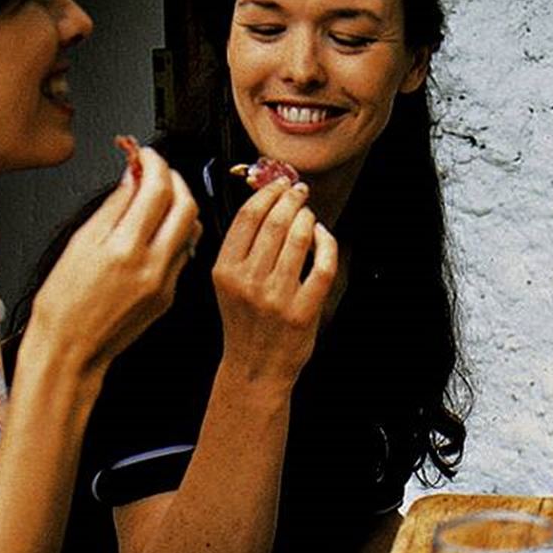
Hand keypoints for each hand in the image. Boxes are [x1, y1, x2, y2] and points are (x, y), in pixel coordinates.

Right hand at [29, 147, 201, 374]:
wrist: (69, 351)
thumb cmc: (63, 305)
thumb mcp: (79, 244)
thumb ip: (112, 207)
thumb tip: (131, 179)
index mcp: (125, 249)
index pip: (157, 189)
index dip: (155, 163)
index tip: (146, 155)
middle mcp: (151, 265)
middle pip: (186, 205)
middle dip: (175, 179)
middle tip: (157, 171)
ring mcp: (165, 283)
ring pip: (191, 229)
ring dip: (180, 204)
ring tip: (158, 198)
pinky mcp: (168, 296)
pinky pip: (183, 253)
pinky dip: (175, 233)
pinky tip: (156, 231)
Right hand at [212, 178, 337, 385]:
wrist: (254, 367)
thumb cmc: (243, 323)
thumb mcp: (225, 284)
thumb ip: (239, 248)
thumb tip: (264, 203)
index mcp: (225, 270)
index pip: (247, 217)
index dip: (267, 193)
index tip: (278, 184)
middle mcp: (249, 281)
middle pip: (275, 222)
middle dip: (291, 199)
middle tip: (299, 190)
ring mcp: (277, 296)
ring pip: (300, 238)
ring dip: (308, 218)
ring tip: (308, 215)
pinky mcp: (303, 310)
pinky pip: (322, 265)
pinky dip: (327, 244)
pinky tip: (324, 238)